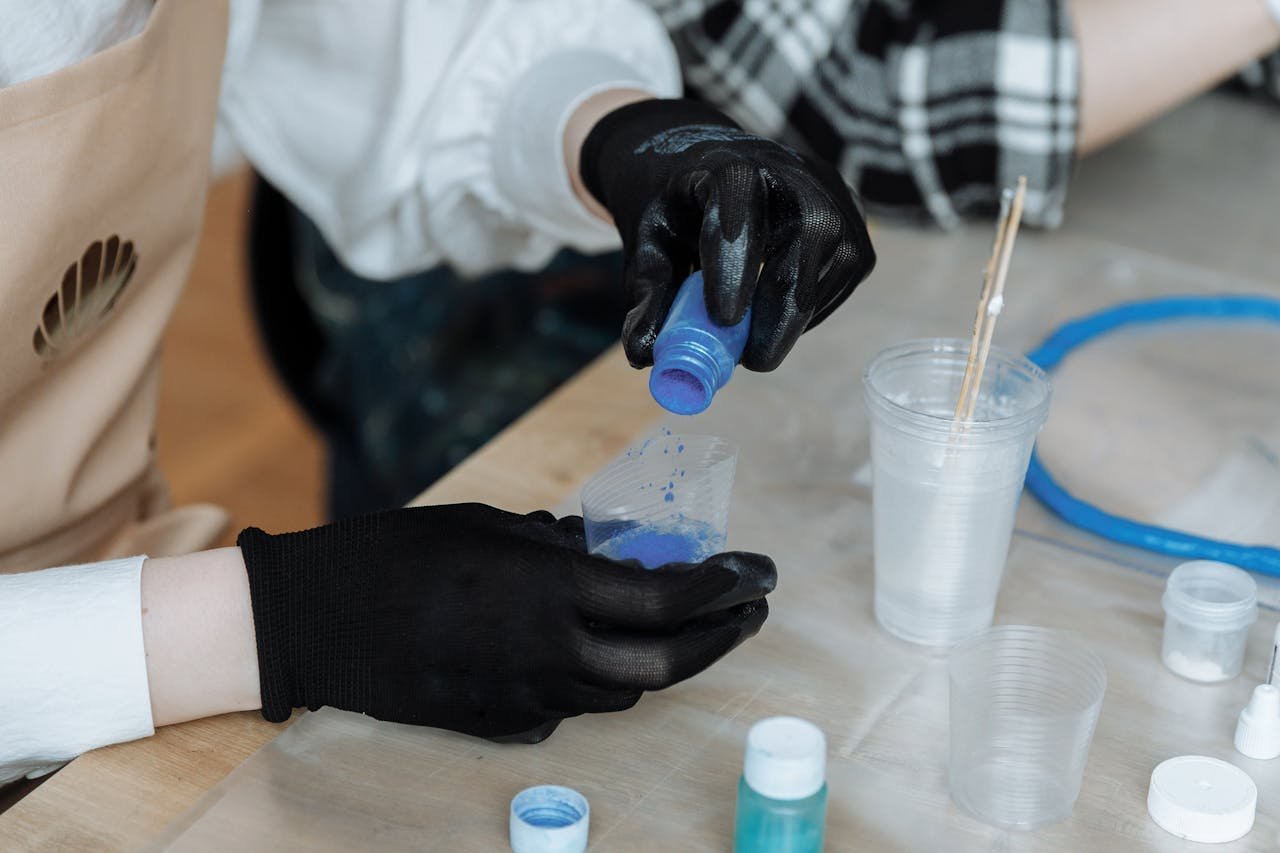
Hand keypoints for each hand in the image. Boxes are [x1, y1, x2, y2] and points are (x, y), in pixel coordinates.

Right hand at [238, 504, 773, 741]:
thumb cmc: (395, 554)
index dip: (720, 586)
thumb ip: (554, 545)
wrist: (315, 619)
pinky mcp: (498, 722)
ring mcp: (525, 697)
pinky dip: (599, 676)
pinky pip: (572, 706)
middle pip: (664, 662)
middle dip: (720, 636)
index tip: (751, 570)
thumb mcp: (485, 524)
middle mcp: (550, 653)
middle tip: (749, 608)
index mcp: (549, 591)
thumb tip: (599, 554)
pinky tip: (597, 648)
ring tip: (683, 623)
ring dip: (663, 657)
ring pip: (623, 689)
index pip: (665, 600)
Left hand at [579, 98, 874, 370]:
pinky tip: (775, 308)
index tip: (723, 321)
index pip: (740, 211)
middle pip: (802, 242)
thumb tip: (646, 356)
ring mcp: (833, 198)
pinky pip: (839, 282)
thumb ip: (647, 298)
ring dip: (790, 319)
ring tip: (749, 329)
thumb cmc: (680, 210)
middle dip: (778, 314)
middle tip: (749, 361)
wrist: (714, 170)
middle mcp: (793, 174)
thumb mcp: (649, 246)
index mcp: (731, 167)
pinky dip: (809, 312)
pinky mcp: (855, 227)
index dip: (735, 268)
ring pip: (827, 271)